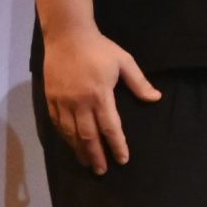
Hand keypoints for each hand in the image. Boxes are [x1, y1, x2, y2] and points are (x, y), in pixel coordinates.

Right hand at [40, 25, 160, 174]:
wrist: (67, 35)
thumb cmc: (99, 48)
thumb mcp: (124, 62)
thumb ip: (139, 83)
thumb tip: (156, 99)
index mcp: (100, 95)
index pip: (110, 127)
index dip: (117, 145)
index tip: (122, 159)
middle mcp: (80, 102)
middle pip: (88, 136)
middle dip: (96, 155)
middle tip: (102, 171)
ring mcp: (63, 101)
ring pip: (70, 132)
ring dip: (79, 150)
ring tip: (87, 163)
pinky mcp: (51, 98)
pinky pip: (57, 122)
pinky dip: (64, 136)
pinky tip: (70, 144)